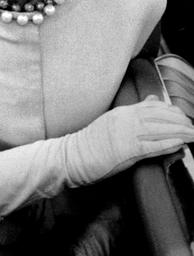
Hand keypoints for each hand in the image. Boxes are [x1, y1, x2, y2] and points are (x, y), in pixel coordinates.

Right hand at [67, 95, 193, 186]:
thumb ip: (133, 111)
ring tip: (193, 134)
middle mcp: (126, 119)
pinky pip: (151, 145)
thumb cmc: (93, 142)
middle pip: (160, 116)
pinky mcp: (125, 149)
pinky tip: (179, 143)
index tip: (183, 117)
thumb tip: (153, 100)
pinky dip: (167, 143)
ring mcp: (125, 133)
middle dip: (180, 121)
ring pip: (159, 129)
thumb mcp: (112, 121)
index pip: (153, 106)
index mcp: (123, 112)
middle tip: (192, 126)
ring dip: (180, 132)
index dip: (172, 111)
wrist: (74, 155)